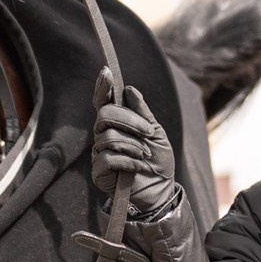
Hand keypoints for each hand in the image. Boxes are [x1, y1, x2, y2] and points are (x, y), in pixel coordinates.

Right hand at [91, 73, 177, 216]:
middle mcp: (104, 136)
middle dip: (130, 121)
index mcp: (116, 123)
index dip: (102, 87)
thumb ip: (142, 113)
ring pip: (108, 137)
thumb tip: (129, 90)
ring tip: (145, 153)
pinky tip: (139, 166)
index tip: (106, 71)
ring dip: (133, 144)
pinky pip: (108, 158)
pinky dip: (129, 161)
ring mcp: (99, 153)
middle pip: (105, 116)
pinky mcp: (99, 172)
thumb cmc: (158, 160)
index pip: (103, 102)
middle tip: (149, 132)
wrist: (161, 190)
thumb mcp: (155, 132)